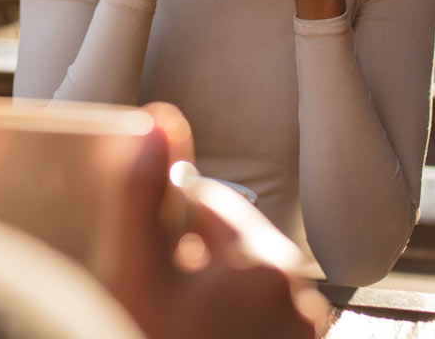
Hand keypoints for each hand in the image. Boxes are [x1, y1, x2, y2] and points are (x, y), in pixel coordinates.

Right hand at [97, 117, 328, 338]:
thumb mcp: (135, 273)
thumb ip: (143, 192)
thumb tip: (160, 118)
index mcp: (261, 259)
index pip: (201, 202)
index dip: (160, 227)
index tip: (140, 263)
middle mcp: (294, 293)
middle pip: (222, 244)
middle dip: (186, 260)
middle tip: (154, 300)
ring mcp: (299, 331)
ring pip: (236, 283)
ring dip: (204, 294)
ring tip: (173, 322)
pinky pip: (253, 319)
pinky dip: (225, 323)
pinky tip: (194, 333)